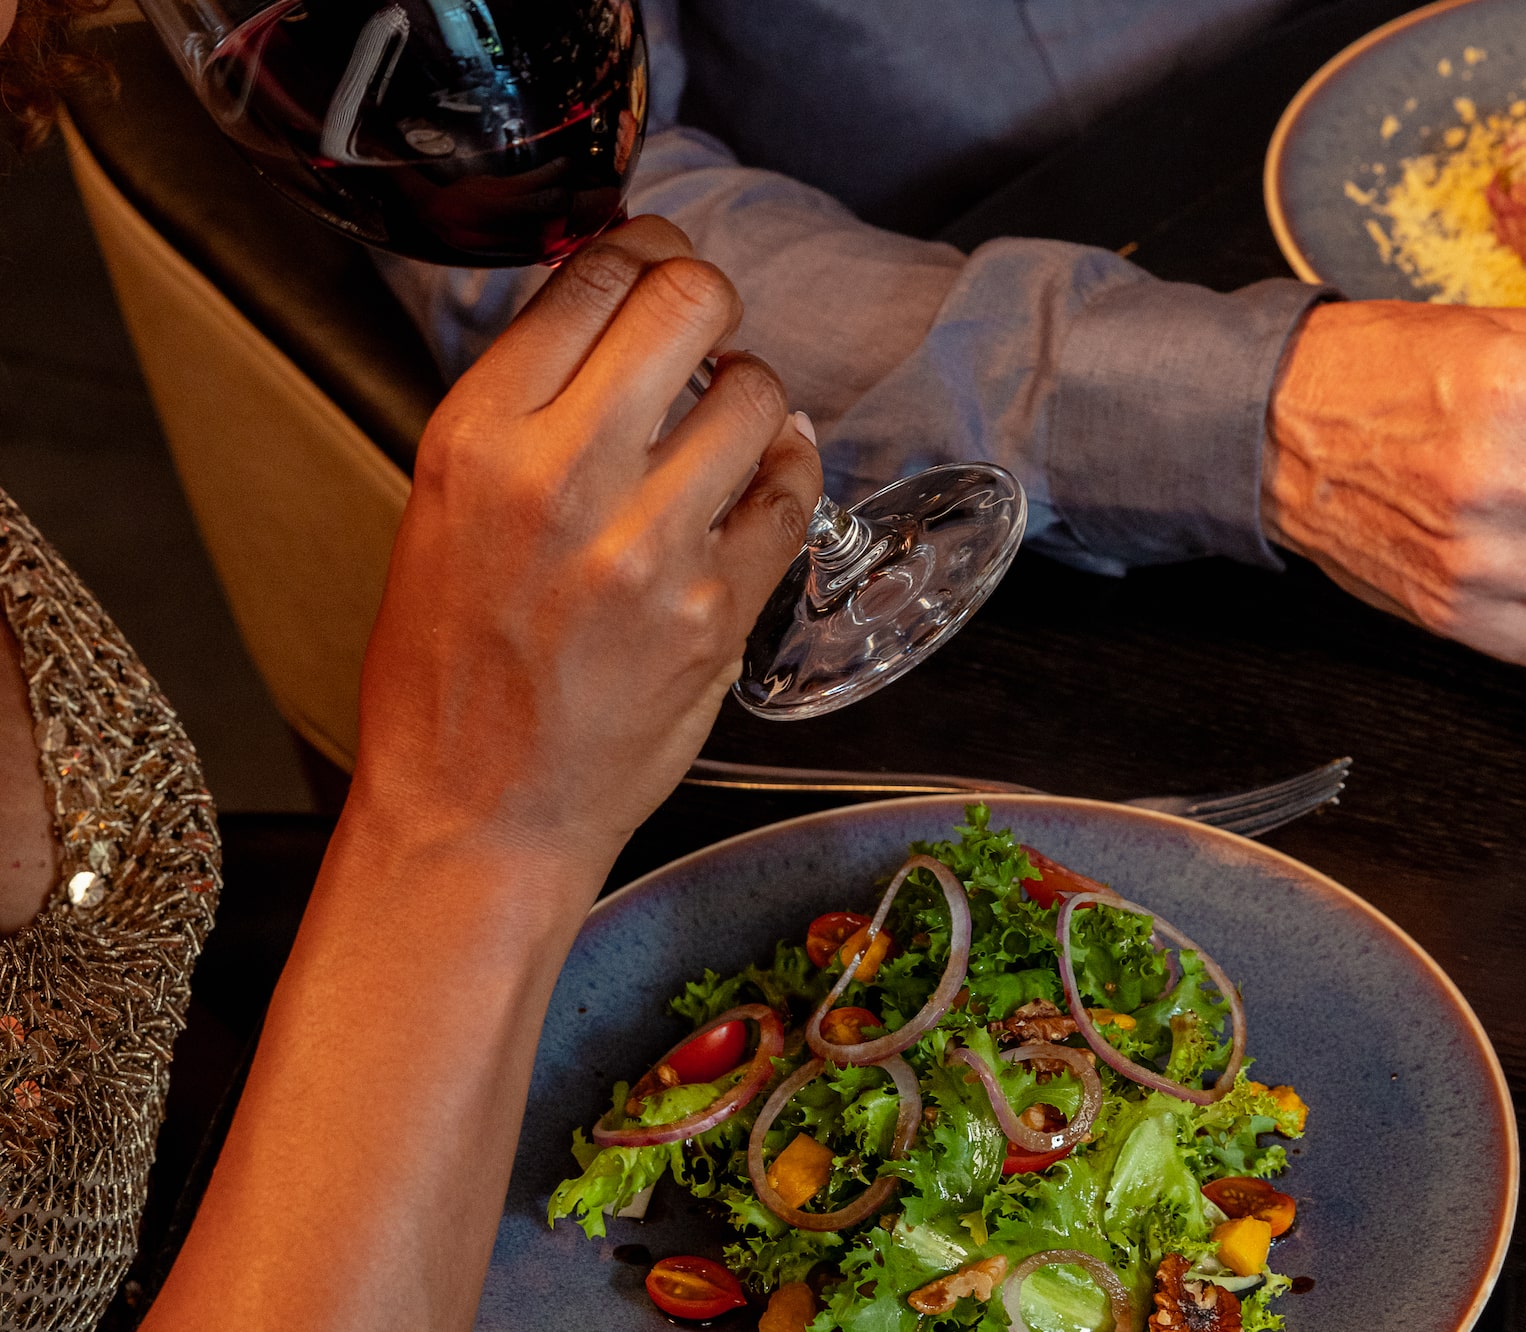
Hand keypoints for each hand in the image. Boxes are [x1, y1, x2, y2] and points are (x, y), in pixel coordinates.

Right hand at [347, 215, 819, 871]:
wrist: (478, 813)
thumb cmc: (447, 674)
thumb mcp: (441, 511)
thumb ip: (523, 411)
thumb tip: (611, 322)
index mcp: (476, 440)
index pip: (592, 276)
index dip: (643, 248)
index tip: (657, 260)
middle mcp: (563, 476)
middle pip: (689, 301)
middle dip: (708, 299)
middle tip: (704, 327)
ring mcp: (651, 546)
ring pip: (757, 395)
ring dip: (751, 394)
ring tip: (727, 418)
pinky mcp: (717, 611)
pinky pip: (789, 495)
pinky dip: (788, 467)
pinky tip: (765, 470)